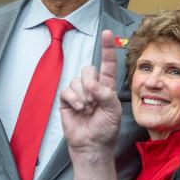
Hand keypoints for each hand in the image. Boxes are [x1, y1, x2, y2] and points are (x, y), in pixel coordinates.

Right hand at [60, 30, 122, 156]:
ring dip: (83, 95)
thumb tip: (91, 84)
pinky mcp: (66, 100)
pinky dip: (73, 98)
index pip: (108, 64)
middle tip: (94, 101)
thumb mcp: (113, 111)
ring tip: (87, 109)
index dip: (107, 49)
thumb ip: (105, 94)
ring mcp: (79, 93)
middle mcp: (93, 86)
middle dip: (90, 83)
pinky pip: (66, 90)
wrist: (91, 146)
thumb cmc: (106, 130)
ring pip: (77, 80)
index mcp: (107, 87)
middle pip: (88, 69)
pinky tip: (78, 108)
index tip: (107, 33)